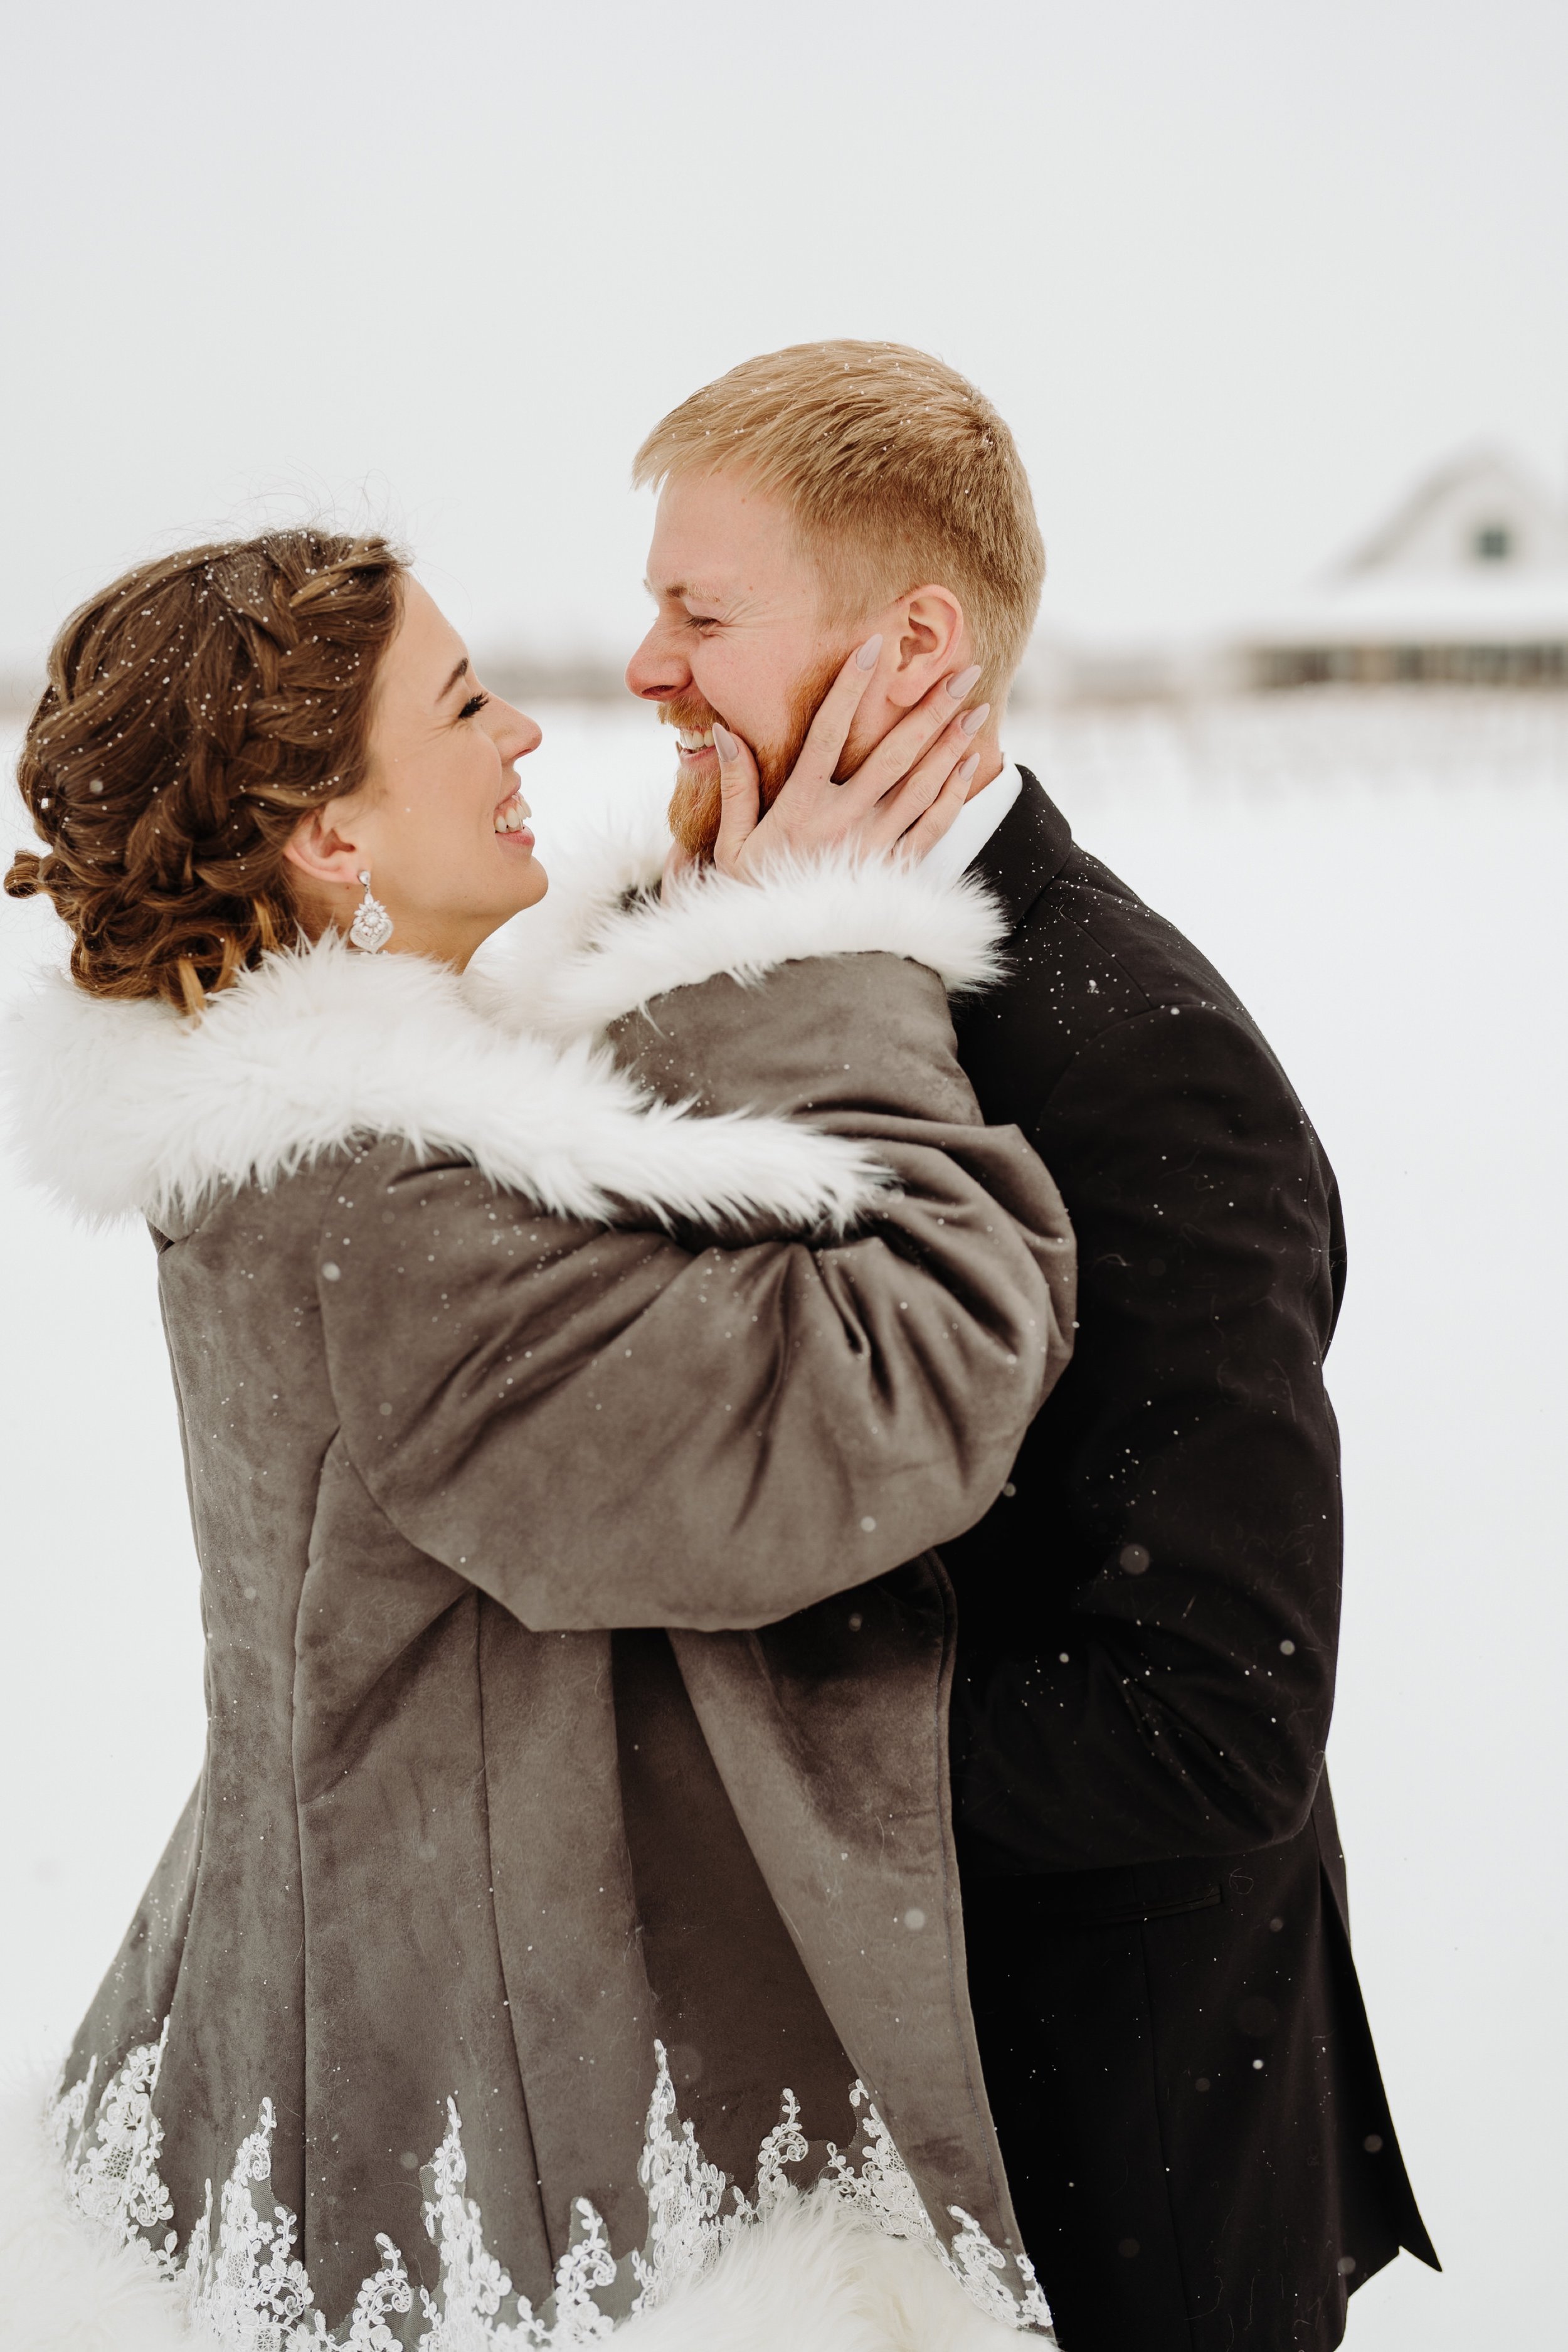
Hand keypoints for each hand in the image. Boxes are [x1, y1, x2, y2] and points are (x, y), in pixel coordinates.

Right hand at [709, 639, 987, 882]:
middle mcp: (843, 823)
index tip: (872, 647)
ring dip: (950, 746)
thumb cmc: (749, 893)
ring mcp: (873, 847)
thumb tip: (723, 732)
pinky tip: (968, 766)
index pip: (827, 734)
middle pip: (893, 755)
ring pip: (921, 787)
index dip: (849, 688)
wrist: (778, 953)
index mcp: (800, 808)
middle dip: (929, 710)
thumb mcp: (730, 844)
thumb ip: (734, 787)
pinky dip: (953, 795)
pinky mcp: (893, 871)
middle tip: (961, 672)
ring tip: (976, 709)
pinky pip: (932, 828)